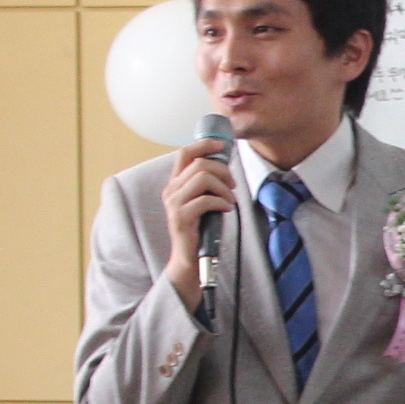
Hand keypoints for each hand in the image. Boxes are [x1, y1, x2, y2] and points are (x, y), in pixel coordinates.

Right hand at [162, 140, 240, 309]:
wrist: (190, 259)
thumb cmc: (200, 229)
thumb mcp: (203, 201)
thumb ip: (208, 185)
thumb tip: (226, 167)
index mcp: (175, 183)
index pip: (185, 153)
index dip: (204, 144)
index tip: (222, 145)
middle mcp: (171, 190)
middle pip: (199, 163)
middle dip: (223, 170)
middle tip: (233, 185)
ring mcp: (174, 204)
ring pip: (203, 178)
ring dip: (223, 188)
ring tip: (229, 200)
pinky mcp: (181, 218)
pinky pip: (206, 200)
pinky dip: (222, 202)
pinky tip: (226, 210)